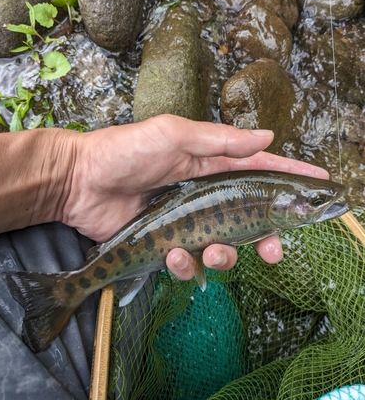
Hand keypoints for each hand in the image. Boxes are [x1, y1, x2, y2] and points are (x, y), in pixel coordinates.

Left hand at [62, 114, 328, 277]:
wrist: (79, 180)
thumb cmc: (124, 150)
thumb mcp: (173, 135)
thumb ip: (218, 140)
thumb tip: (267, 137)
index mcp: (209, 164)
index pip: (257, 169)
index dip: (288, 176)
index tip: (319, 183)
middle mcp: (203, 194)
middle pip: (248, 217)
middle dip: (266, 235)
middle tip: (274, 249)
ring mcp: (186, 221)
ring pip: (223, 246)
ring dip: (225, 255)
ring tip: (210, 251)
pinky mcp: (166, 243)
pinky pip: (189, 262)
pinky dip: (187, 265)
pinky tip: (175, 256)